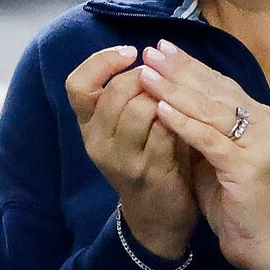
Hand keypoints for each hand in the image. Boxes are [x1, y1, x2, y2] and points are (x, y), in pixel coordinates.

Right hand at [66, 45, 197, 260]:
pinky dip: (178, 117)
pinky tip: (191, 114)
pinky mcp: (148, 171)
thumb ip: (132, 95)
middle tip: (164, 77)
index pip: (77, 84)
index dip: (101, 62)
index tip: (131, 52)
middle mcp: (97, 142)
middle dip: (144, 77)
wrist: (159, 217)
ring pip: (139, 108)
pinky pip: (163, 130)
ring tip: (178, 97)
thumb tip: (156, 54)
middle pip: (114, 91)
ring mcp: (121, 159)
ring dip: (164, 97)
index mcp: (88, 126)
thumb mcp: (128, 128)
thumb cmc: (149, 159)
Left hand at [135, 41, 269, 269]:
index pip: (221, 84)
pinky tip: (159, 109)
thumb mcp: (217, 156)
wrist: (264, 243)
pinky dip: (182, 123)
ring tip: (146, 73)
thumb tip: (171, 96)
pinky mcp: (249, 165)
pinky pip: (208, 138)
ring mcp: (260, 143)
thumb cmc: (237, 202)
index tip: (161, 49)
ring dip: (174, 89)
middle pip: (215, 90)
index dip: (190, 65)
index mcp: (261, 118)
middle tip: (150, 51)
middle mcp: (265, 123)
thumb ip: (204, 127)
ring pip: (210, 109)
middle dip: (179, 70)